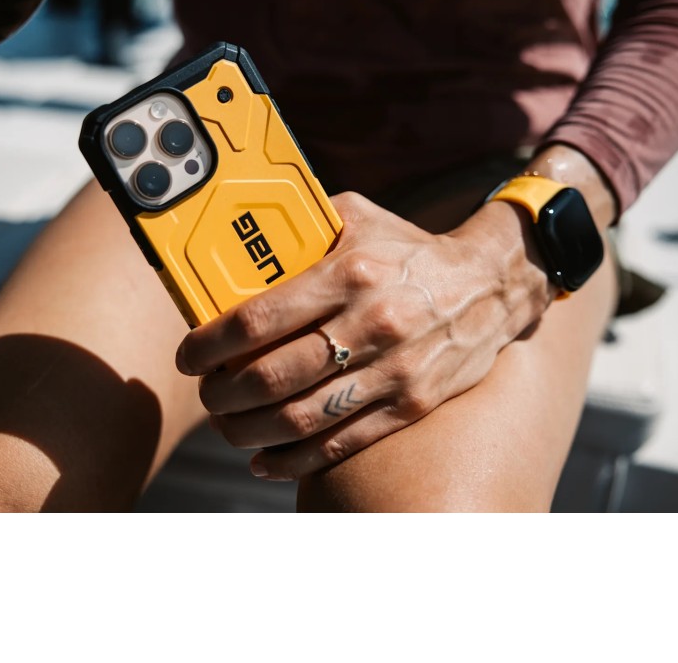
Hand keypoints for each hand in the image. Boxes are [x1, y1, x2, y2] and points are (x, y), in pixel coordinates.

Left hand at [175, 191, 553, 479]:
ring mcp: (392, 370)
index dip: (209, 345)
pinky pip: (341, 443)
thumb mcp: (355, 217)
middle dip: (221, 394)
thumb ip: (301, 230)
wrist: (489, 284)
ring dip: (247, 431)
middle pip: (270, 378)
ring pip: (299, 419)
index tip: (189, 355)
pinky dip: (294, 461)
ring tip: (227, 424)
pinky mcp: (410, 404)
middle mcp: (369, 323)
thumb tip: (239, 250)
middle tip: (206, 391)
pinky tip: (264, 459)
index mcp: (348, 273)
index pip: (257, 320)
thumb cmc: (408, 248)